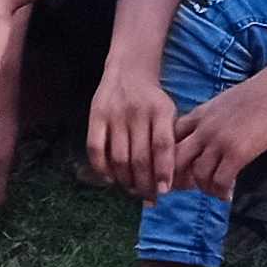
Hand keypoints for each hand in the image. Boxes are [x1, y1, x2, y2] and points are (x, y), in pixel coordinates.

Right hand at [87, 63, 181, 200]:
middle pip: (140, 157)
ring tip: (131, 189)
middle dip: (144, 183)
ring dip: (125, 180)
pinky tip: (109, 179)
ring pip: (119, 158)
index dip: (163, 171)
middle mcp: (137, 111)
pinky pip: (95, 148)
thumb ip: (170, 141)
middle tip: (148, 196)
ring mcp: (115, 113)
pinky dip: (101, 168)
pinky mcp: (96, 114)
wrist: (129, 70)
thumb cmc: (153, 101)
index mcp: (161, 110)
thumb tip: (168, 182)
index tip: (164, 191)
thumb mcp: (169, 113)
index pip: (162, 146)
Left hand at [164, 77, 266, 201]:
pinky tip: (228, 194)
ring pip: (198, 174)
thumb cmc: (258, 94)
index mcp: (199, 115)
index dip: (171, 157)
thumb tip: (209, 135)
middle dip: (179, 178)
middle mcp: (204, 129)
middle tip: (191, 188)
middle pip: (176, 159)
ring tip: (215, 192)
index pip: (171, 138)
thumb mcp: (223, 102)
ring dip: (205, 188)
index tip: (179, 169)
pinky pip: (220, 180)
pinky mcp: (237, 152)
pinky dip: (221, 191)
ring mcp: (219, 141)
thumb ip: (211, 118)